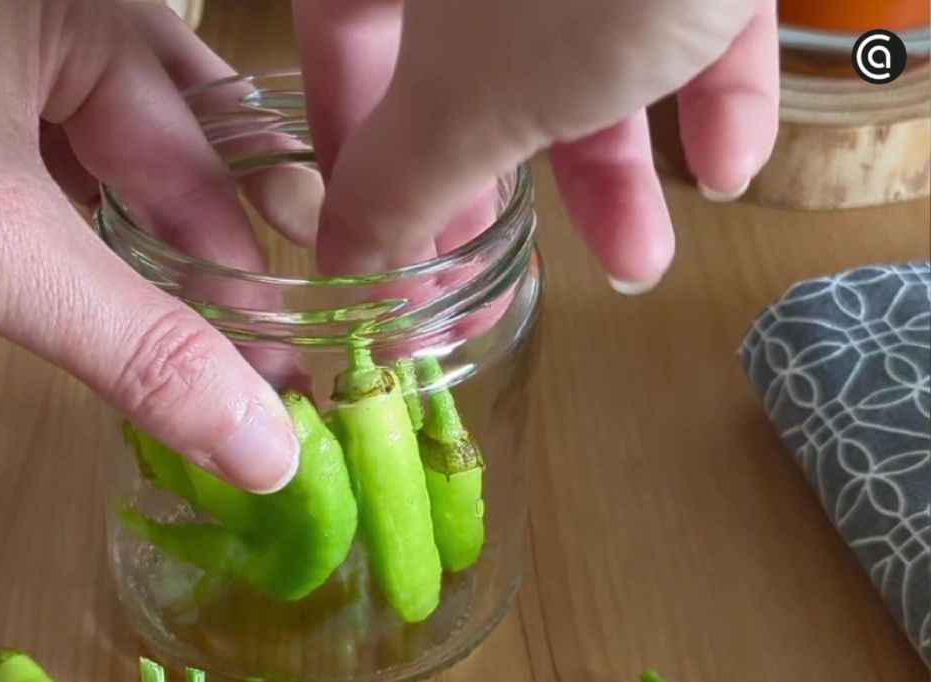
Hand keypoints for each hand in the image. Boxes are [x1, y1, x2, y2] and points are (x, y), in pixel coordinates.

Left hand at [0, 0, 299, 491]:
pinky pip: (38, 194)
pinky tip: (99, 317)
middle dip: (214, 267)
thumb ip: (136, 345)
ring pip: (106, 181)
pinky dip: (74, 262)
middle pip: (174, 160)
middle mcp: (48, 23)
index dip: (253, 278)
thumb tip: (262, 445)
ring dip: (148, 273)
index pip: (211, 160)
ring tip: (201, 363)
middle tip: (267, 371)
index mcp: (88, 6)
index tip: (289, 381)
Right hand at [294, 0, 778, 291]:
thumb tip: (343, 258)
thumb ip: (396, 186)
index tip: (383, 244)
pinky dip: (704, 91)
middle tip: (495, 269)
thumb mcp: (469, 98)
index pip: (339, 43)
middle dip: (494, 183)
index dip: (351, 152)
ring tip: (642, 261)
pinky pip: (684, 7)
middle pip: (465, 61)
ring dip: (615, 168)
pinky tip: (728, 165)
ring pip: (583, 44)